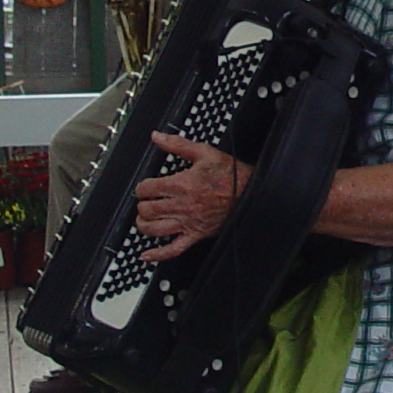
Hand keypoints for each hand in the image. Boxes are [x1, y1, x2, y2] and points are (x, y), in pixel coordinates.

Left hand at [135, 133, 247, 260]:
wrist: (251, 192)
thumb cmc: (232, 175)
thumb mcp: (205, 153)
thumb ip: (178, 145)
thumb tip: (158, 137)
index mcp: (182, 184)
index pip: (148, 189)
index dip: (141, 187)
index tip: (144, 187)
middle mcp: (182, 206)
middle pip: (148, 210)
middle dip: (142, 205)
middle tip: (145, 202)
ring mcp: (188, 223)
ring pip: (155, 229)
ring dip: (143, 226)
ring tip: (143, 220)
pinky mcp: (196, 235)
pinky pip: (173, 249)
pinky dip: (158, 254)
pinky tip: (147, 255)